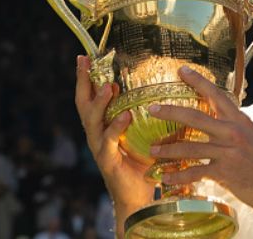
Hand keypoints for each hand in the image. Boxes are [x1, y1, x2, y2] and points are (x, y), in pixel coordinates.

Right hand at [74, 55, 154, 228]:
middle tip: (85, 62)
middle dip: (83, 82)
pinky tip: (125, 116)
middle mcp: (97, 133)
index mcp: (104, 124)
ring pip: (92, 121)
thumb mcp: (146, 133)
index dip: (87, 77)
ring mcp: (99, 147)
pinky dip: (115, 127)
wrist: (141, 196)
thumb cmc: (145, 162)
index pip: (92, 96)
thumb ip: (150, 114)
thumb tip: (168, 89)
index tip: (85, 56)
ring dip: (100, 103)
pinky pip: (108, 141)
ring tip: (109, 87)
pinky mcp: (107, 161)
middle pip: (84, 104)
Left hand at [148, 66, 252, 216]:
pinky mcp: (224, 172)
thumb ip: (231, 125)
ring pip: (189, 147)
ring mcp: (228, 152)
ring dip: (168, 149)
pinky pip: (195, 171)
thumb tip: (213, 116)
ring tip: (153, 149)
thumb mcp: (250, 135)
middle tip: (151, 108)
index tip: (182, 70)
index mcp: (239, 119)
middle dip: (170, 112)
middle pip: (195, 117)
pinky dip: (178, 176)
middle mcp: (232, 132)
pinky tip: (166, 177)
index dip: (198, 81)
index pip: (216, 94)